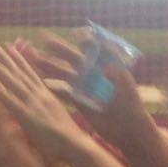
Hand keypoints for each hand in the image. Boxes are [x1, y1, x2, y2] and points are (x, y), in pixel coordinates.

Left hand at [0, 39, 88, 160]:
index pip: (30, 73)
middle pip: (18, 72)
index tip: (9, 46)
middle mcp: (39, 95)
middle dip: (3, 56)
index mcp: (47, 95)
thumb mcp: (58, 116)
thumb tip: (46, 105)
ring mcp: (33, 103)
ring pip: (11, 80)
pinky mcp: (27, 116)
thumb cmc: (69, 138)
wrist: (77, 146)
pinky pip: (8, 100)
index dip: (19, 59)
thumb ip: (49, 107)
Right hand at [28, 28, 151, 150]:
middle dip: (60, 50)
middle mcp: (94, 75)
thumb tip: (107, 67)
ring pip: (65, 73)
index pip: (93, 50)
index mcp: (106, 67)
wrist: (129, 131)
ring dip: (51, 66)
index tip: (75, 35)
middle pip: (74, 59)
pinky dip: (52, 86)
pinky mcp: (79, 101)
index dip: (84, 42)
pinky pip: (63, 91)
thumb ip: (119, 77)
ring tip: (35, 58)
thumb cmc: (132, 107)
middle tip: (45, 40)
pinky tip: (40, 81)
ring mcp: (85, 87)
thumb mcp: (128, 90)